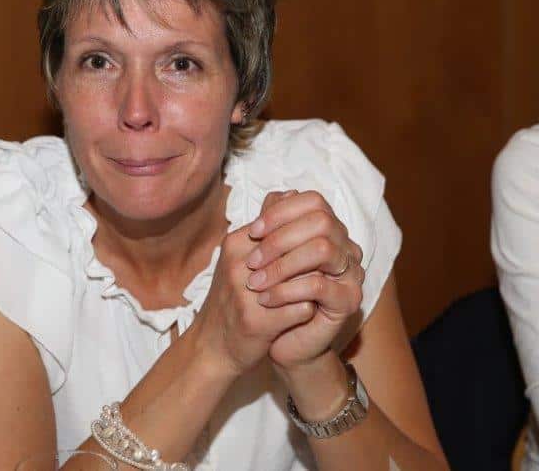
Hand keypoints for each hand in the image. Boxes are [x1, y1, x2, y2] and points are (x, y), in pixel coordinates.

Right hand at [190, 223, 317, 378]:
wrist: (212, 346)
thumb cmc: (233, 298)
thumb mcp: (242, 255)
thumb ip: (266, 226)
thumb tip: (292, 192)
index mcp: (237, 242)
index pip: (287, 225)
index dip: (308, 239)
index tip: (317, 251)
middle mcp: (239, 263)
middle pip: (299, 250)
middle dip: (317, 261)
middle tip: (327, 271)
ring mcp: (246, 292)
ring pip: (304, 278)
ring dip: (315, 285)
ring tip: (317, 292)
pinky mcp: (257, 322)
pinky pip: (302, 307)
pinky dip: (309, 310)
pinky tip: (306, 314)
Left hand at [244, 190, 364, 369]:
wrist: (279, 340)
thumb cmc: (271, 294)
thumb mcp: (267, 257)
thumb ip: (273, 227)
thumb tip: (273, 196)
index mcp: (328, 230)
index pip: (313, 202)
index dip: (281, 212)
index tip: (252, 231)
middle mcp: (345, 246)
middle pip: (321, 221)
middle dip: (280, 238)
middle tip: (251, 261)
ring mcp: (351, 273)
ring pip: (322, 250)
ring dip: (282, 265)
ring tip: (255, 282)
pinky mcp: (347, 301)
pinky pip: (318, 285)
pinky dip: (286, 290)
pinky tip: (265, 300)